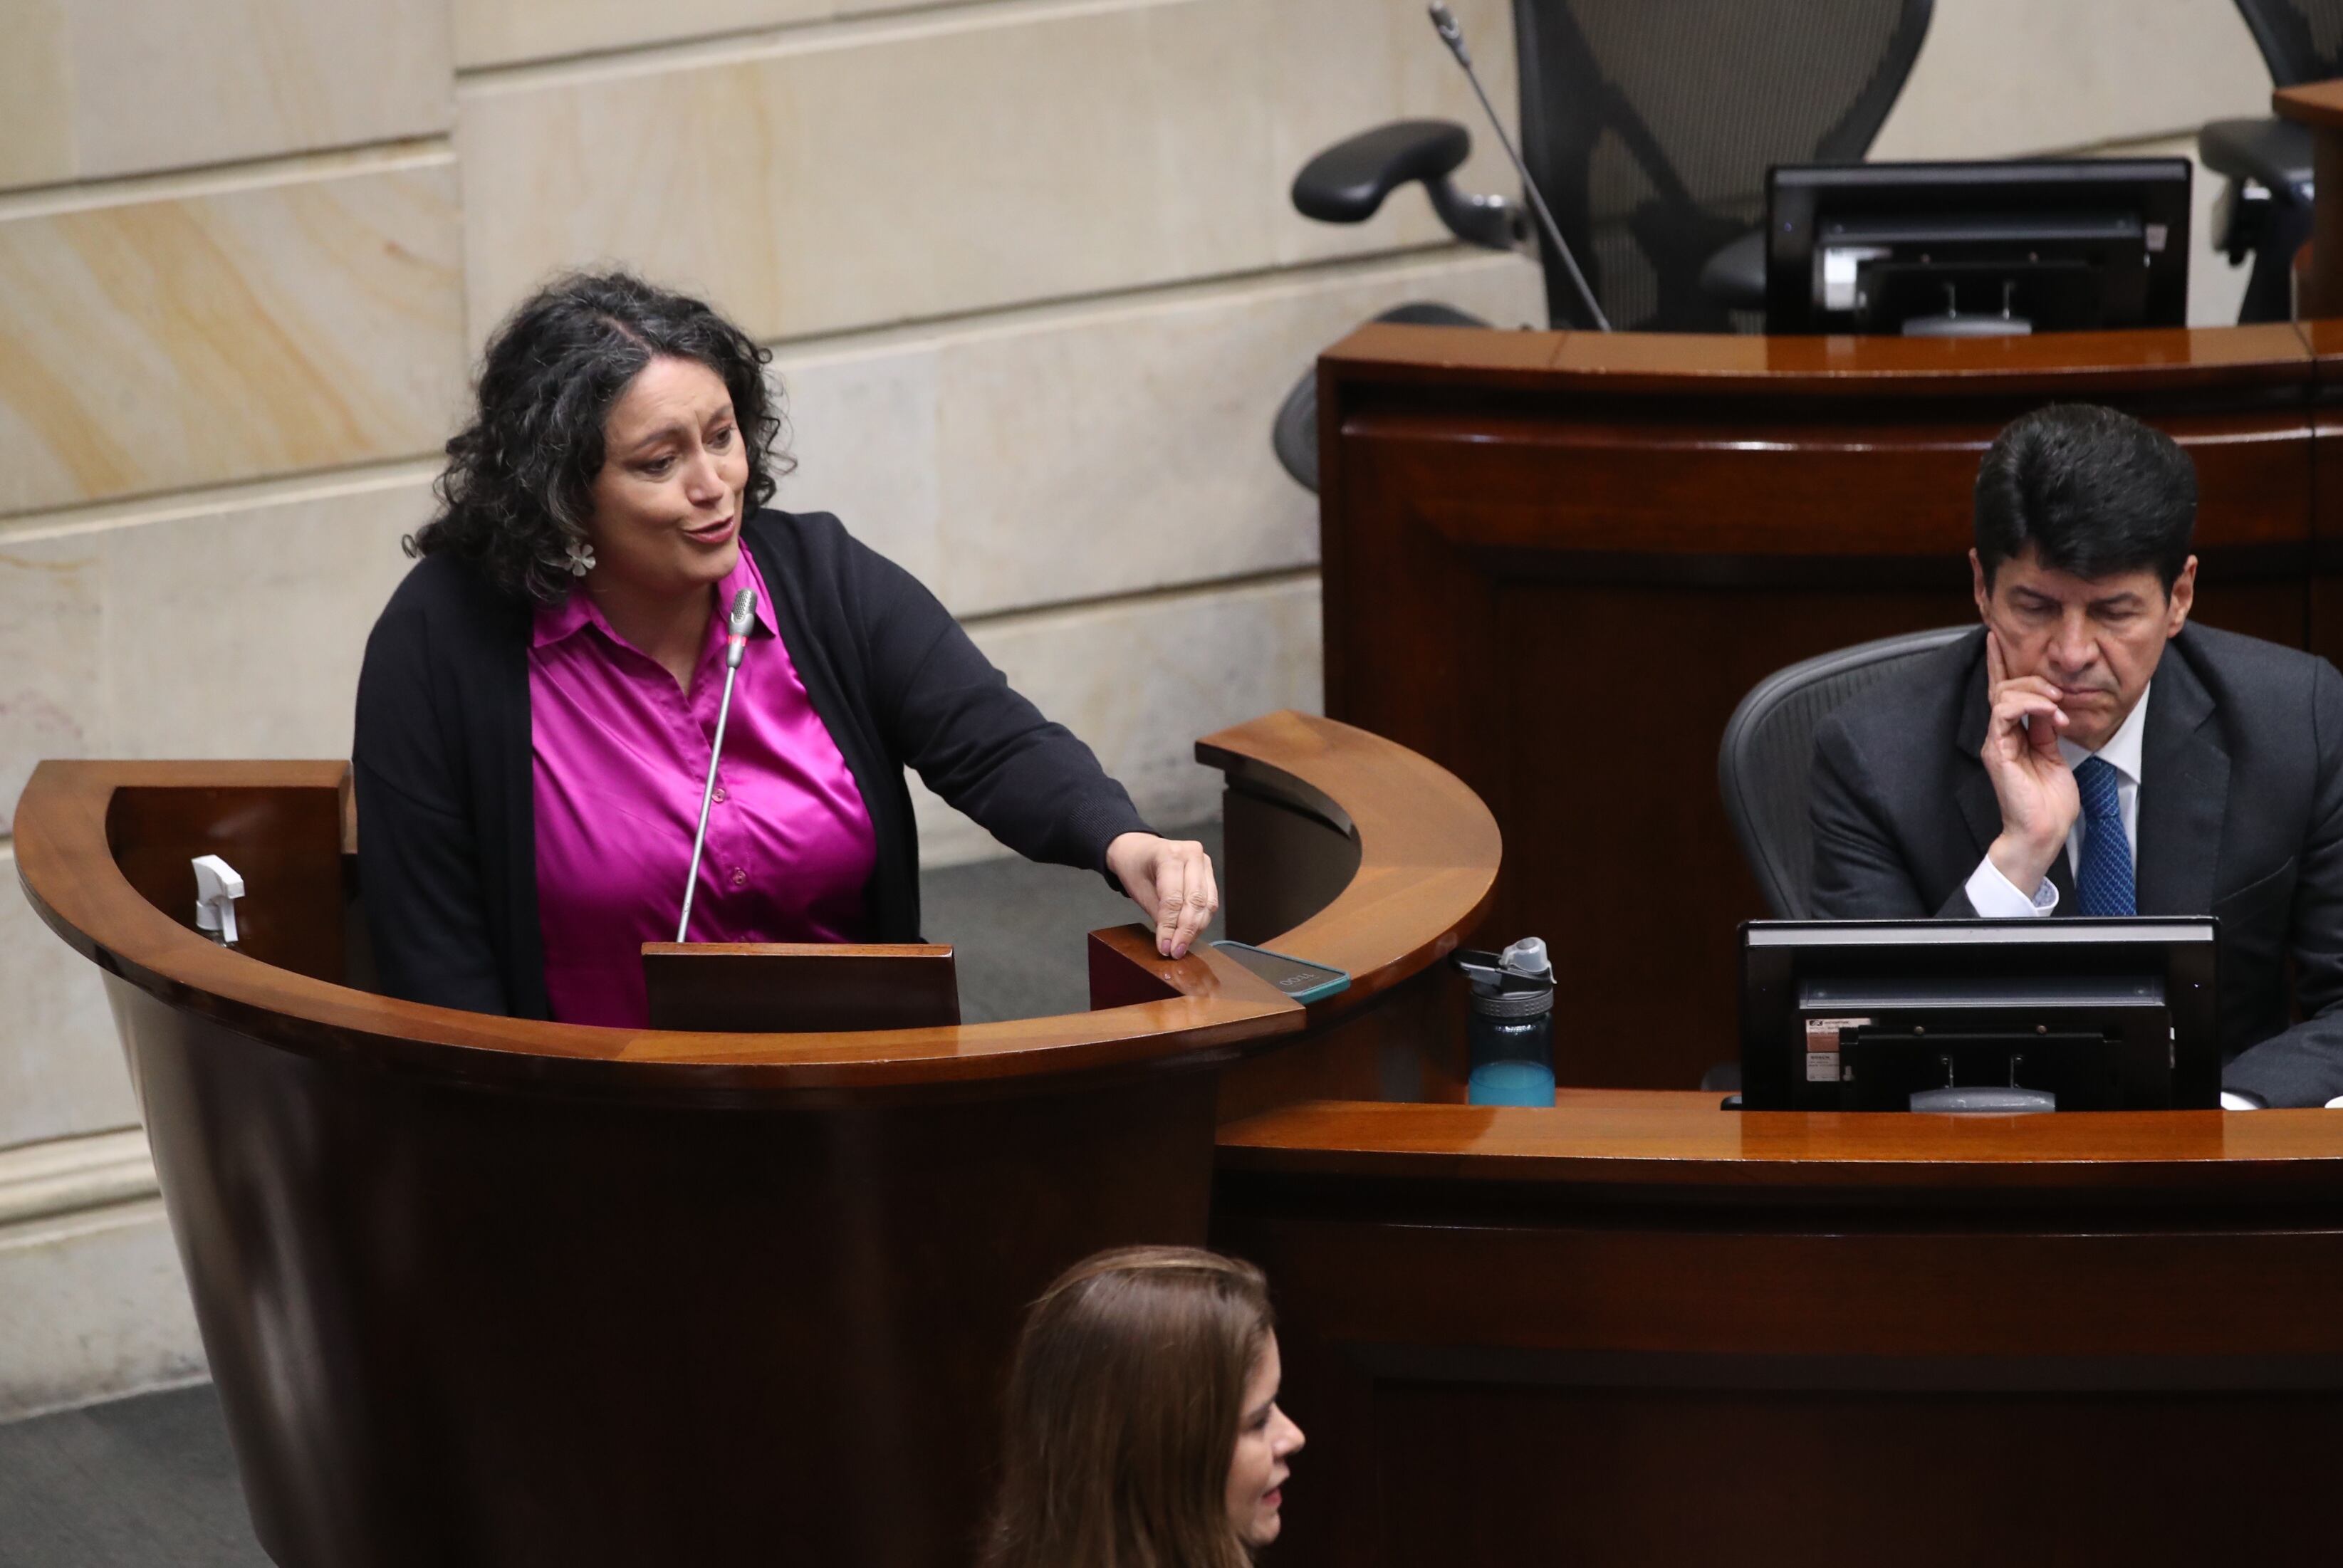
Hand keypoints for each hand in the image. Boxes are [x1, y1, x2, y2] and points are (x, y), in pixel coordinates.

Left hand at [1105, 833, 1218, 958]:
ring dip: (1197, 928)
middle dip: (1186, 931)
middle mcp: (1192, 854)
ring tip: (1182, 945)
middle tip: (1176, 951)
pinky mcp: (1208, 871)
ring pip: (1208, 903)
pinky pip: (1210, 901)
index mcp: (1170, 854)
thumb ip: (1158, 915)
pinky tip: (1190, 932)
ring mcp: (1203, 861)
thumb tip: (1171, 941)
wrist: (1137, 849)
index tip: (1165, 948)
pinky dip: (1201, 919)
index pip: (1174, 898)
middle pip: (1195, 901)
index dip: (1170, 927)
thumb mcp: (1139, 891)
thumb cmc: (1135, 867)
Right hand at [1981, 628, 2078, 892]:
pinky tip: (2051, 714)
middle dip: (2031, 678)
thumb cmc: (2050, 802)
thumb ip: (2046, 729)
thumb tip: (2050, 705)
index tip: (1998, 637)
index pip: (2003, 692)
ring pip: (2003, 695)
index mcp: (2011, 735)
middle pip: (2003, 687)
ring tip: (2057, 704)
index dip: (2000, 663)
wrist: (2043, 831)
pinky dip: (2030, 705)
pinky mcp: (1997, 749)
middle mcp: (1999, 735)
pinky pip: (2004, 712)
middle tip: (2058, 689)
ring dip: (2035, 691)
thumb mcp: (2055, 754)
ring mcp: (1996, 741)